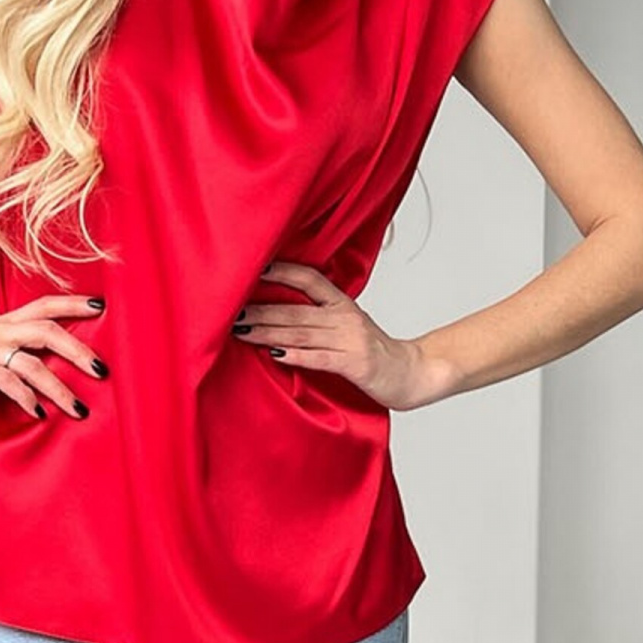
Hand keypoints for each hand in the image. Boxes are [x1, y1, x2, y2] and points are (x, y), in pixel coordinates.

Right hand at [0, 301, 107, 415]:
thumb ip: (11, 353)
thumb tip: (43, 372)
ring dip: (59, 387)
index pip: (44, 305)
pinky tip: (37, 413)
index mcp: (3, 324)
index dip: (73, 303)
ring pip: (31, 362)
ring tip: (79, 408)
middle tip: (102, 371)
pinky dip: (24, 397)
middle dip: (78, 350)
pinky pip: (4, 381)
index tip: (101, 307)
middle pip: (47, 330)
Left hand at [233, 261, 439, 411]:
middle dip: (260, 309)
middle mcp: (345, 318)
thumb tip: (278, 313)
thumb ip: (319, 318)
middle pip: (295, 309)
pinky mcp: (355, 364)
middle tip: (231, 309)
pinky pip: (319, 358)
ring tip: (241, 331)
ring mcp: (351, 340)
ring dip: (268, 332)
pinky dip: (295, 355)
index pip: (310, 279)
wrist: (411, 374)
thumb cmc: (374, 353)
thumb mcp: (348, 327)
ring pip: (301, 333)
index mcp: (342, 304)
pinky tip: (274, 353)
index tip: (254, 269)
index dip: (282, 272)